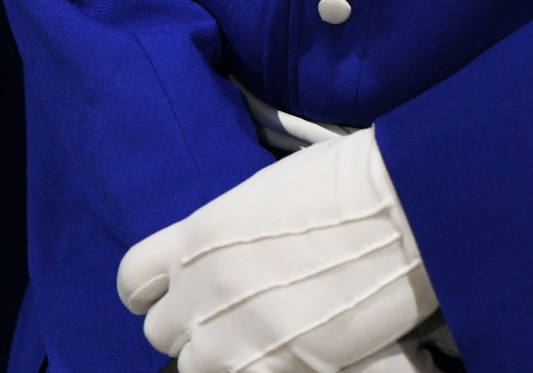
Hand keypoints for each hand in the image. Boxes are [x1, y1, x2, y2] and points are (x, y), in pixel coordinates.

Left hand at [119, 128, 437, 372]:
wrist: (399, 204)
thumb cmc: (350, 179)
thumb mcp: (272, 192)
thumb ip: (238, 230)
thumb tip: (246, 243)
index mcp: (197, 237)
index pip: (134, 282)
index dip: (158, 290)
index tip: (184, 290)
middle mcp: (201, 291)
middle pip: (162, 334)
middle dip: (197, 326)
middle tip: (241, 315)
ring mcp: (234, 336)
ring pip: (197, 367)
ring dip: (227, 356)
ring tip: (268, 338)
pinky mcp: (276, 365)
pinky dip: (268, 366)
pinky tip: (296, 351)